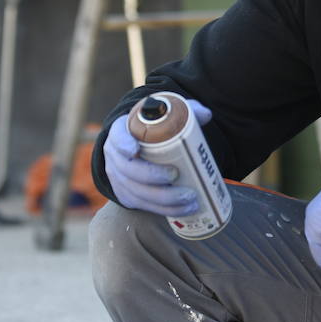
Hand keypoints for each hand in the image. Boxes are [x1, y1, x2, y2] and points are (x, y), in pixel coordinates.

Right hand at [102, 98, 212, 214]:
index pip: (118, 136)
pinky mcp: (126, 195)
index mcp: (121, 131)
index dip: (123, 144)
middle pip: (129, 170)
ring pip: (137, 192)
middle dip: (153, 176)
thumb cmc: (153, 128)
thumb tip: (205, 115)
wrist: (138, 144)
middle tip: (176, 175)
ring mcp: (118, 178)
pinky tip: (183, 209)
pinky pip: (143, 205)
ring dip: (164, 199)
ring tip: (190, 198)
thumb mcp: (165, 115)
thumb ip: (184, 111)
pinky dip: (164, 210)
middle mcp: (115, 156)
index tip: (135, 149)